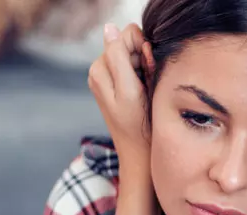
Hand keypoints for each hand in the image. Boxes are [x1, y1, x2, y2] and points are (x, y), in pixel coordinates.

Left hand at [88, 23, 155, 166]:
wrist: (140, 155)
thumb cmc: (137, 127)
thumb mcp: (129, 91)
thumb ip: (118, 57)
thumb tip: (110, 28)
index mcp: (100, 68)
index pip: (126, 35)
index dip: (142, 50)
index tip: (146, 73)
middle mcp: (101, 69)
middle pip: (130, 44)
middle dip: (143, 59)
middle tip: (146, 85)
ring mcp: (110, 77)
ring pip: (135, 54)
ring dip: (146, 68)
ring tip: (145, 92)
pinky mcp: (119, 84)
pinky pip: (136, 67)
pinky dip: (145, 76)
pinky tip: (144, 94)